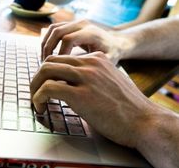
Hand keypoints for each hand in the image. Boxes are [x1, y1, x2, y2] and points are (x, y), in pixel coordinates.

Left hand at [30, 52, 155, 147]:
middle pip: (50, 61)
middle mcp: (90, 63)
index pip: (63, 58)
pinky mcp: (81, 94)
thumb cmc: (126, 106)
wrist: (144, 121)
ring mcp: (86, 77)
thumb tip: (71, 86)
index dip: (50, 72)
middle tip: (35, 91)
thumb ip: (91, 78)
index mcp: (96, 58)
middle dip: (38, 76)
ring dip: (35, 86)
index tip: (45, 84)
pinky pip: (48, 89)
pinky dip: (38, 97)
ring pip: (46, 70)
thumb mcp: (108, 82)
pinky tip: (40, 107)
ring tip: (35, 100)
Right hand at [41, 20, 129, 63]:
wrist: (117, 42)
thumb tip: (73, 74)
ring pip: (52, 29)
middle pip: (57, 32)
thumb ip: (93, 65)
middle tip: (45, 65)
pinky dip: (47, 41)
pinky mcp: (70, 24)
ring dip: (45, 44)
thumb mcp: (108, 61)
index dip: (60, 54)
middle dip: (48, 49)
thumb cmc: (113, 54)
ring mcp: (75, 22)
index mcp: (91, 32)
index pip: (68, 39)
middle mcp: (82, 24)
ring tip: (44, 61)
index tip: (58, 69)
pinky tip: (47, 55)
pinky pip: (53, 29)